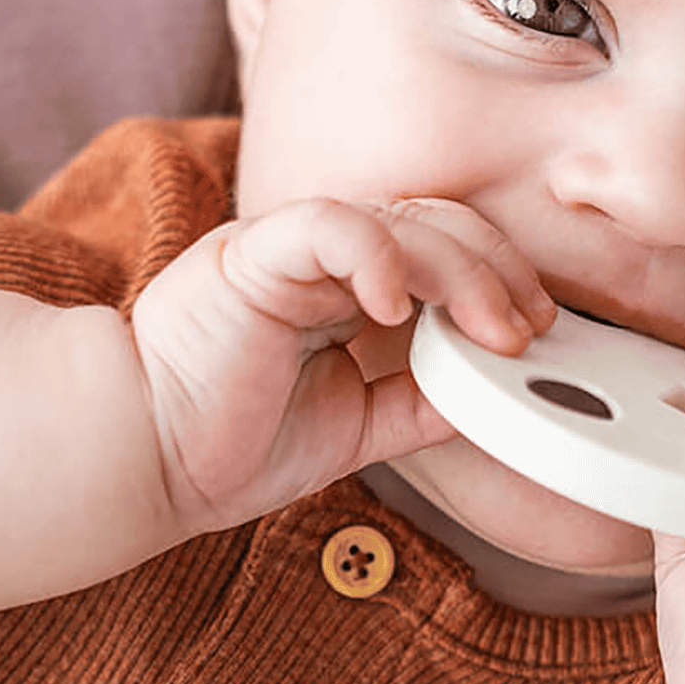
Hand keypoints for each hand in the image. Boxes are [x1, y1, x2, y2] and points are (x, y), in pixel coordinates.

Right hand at [129, 197, 553, 533]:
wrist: (148, 463)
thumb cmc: (230, 445)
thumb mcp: (360, 429)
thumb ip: (421, 402)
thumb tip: (495, 391)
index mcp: (341, 286)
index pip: (439, 249)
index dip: (497, 279)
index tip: (536, 332)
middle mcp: (318, 256)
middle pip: (434, 221)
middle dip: (497, 271)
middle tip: (531, 327)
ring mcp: (286, 249)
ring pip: (398, 220)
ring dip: (461, 272)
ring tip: (491, 328)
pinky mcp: (253, 255)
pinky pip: (331, 227)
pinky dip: (379, 258)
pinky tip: (399, 309)